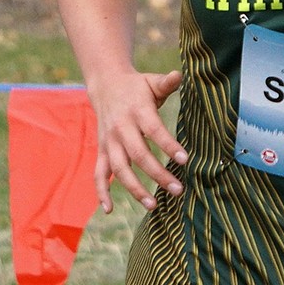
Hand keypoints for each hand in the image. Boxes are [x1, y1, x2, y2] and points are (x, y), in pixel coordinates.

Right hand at [88, 68, 185, 212]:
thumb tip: (180, 75)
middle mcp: (121, 128)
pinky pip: (98, 174)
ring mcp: (109, 142)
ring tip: (153, 205)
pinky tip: (109, 209)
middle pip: (138, 154)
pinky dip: (101, 192)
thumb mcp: (151, 81)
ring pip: (119, 169)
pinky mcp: (101, 150)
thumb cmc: (137, 86)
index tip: (185, 160)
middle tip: (178, 189)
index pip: (154, 130)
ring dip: (135, 189)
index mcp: (137, 110)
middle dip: (158, 174)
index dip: (168, 145)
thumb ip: (166, 82)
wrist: (106, 86)